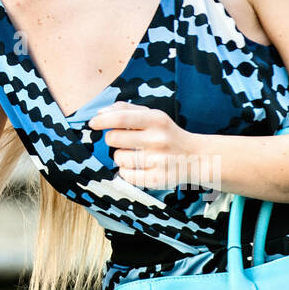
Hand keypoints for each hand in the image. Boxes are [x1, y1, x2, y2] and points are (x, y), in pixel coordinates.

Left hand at [87, 102, 205, 190]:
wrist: (196, 157)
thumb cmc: (166, 134)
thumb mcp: (153, 116)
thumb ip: (126, 110)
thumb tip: (99, 114)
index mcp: (157, 120)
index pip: (122, 118)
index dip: (103, 120)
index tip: (92, 123)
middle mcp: (158, 139)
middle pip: (114, 139)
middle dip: (113, 139)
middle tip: (124, 140)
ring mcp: (158, 161)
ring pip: (118, 157)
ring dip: (121, 156)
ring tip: (137, 154)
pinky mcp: (157, 179)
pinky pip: (125, 175)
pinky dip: (126, 171)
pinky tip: (138, 167)